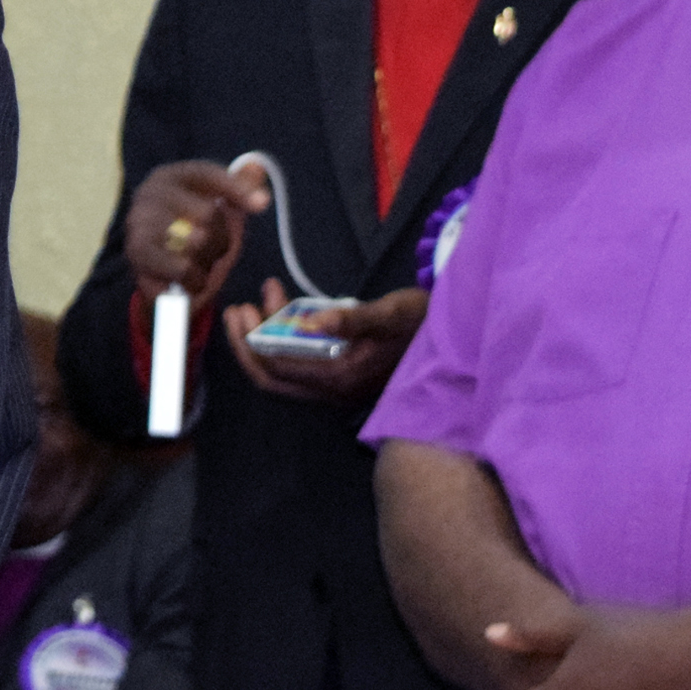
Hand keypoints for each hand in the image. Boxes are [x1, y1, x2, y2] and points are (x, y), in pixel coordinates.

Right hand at [120, 159, 268, 308]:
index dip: (238, 189)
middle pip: (208, 214)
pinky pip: (183, 269)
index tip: (260, 204)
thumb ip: (240, 185)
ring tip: (201, 264)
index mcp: (168, 176)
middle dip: (222, 238)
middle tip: (217, 249)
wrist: (151, 262)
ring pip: (197, 244)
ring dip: (209, 261)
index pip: (209, 175)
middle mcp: (148, 195)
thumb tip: (259, 184)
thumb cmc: (186, 225)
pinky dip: (195, 279)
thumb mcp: (214, 201)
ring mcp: (139, 224)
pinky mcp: (137, 255)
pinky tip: (191, 279)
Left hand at [219, 279, 427, 407]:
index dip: (251, 342)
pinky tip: (288, 309)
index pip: (276, 368)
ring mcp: (335, 386)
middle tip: (239, 308)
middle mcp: (332, 389)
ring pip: (284, 369)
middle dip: (248, 343)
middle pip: (272, 376)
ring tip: (259, 300)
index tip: (242, 309)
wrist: (451, 339)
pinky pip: (300, 363)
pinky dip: (286, 338)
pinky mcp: (340, 376)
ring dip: (266, 337)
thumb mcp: (388, 314)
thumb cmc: (419, 323)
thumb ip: (351, 319)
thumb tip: (311, 321)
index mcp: (339, 376)